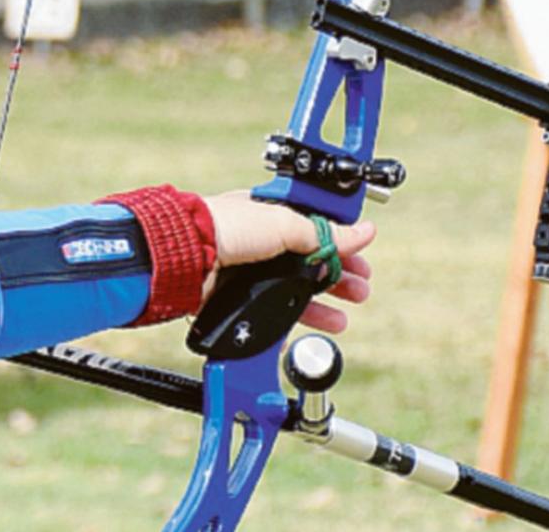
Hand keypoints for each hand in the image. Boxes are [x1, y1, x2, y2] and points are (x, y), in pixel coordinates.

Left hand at [202, 189, 374, 334]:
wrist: (183, 255)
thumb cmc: (225, 226)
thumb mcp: (285, 223)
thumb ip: (325, 233)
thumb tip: (364, 232)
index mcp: (272, 216)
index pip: (316, 230)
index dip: (341, 246)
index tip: (360, 261)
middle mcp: (260, 244)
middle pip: (308, 265)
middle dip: (337, 280)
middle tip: (359, 293)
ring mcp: (247, 273)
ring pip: (292, 292)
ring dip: (319, 306)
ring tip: (340, 319)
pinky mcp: (235, 298)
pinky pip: (267, 314)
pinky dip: (287, 323)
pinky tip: (303, 331)